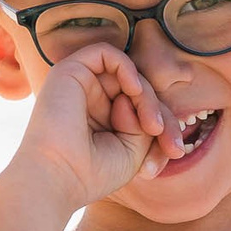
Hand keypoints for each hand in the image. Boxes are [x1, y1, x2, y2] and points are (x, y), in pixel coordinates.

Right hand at [8, 43, 185, 208]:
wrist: (58, 177)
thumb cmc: (93, 172)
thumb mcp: (134, 151)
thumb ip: (147, 120)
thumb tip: (139, 95)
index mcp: (104, 120)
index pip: (143, 108)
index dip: (165, 126)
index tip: (173, 151)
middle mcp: (92, 99)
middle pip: (139, 91)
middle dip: (161, 113)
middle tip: (168, 141)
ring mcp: (81, 85)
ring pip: (128, 75)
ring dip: (147, 98)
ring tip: (153, 127)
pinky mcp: (70, 72)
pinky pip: (106, 53)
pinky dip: (127, 68)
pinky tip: (135, 91)